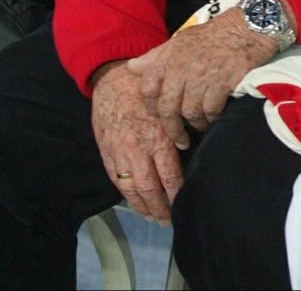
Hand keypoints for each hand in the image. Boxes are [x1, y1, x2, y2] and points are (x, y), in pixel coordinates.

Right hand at [90, 60, 184, 222]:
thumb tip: (194, 145)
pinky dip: (125, 193)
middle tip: (168, 221)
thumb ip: (180, 128)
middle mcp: (138, 149)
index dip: (176, 196)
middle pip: (150, 189)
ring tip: (151, 217)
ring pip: (131, 189)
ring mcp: (119, 152)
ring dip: (141, 206)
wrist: (114, 78)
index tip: (183, 206)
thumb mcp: (170, 106)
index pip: (170, 177)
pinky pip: (115, 178)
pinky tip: (133, 200)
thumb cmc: (147, 90)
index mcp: (159, 137)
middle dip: (159, 209)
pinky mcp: (106, 151)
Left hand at [126, 6, 278, 146]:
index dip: (151, 107)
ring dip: (195, 124)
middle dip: (172, 129)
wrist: (249, 26)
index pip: (147, 88)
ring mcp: (201, 75)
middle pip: (167, 108)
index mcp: (168, 56)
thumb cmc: (215, 35)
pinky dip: (211, 118)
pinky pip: (210, 110)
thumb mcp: (181, 40)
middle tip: (180, 139)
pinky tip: (215, 118)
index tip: (161, 117)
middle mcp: (181, 66)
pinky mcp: (222, 82)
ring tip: (201, 125)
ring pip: (189, 112)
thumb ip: (156, 57)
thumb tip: (132, 68)